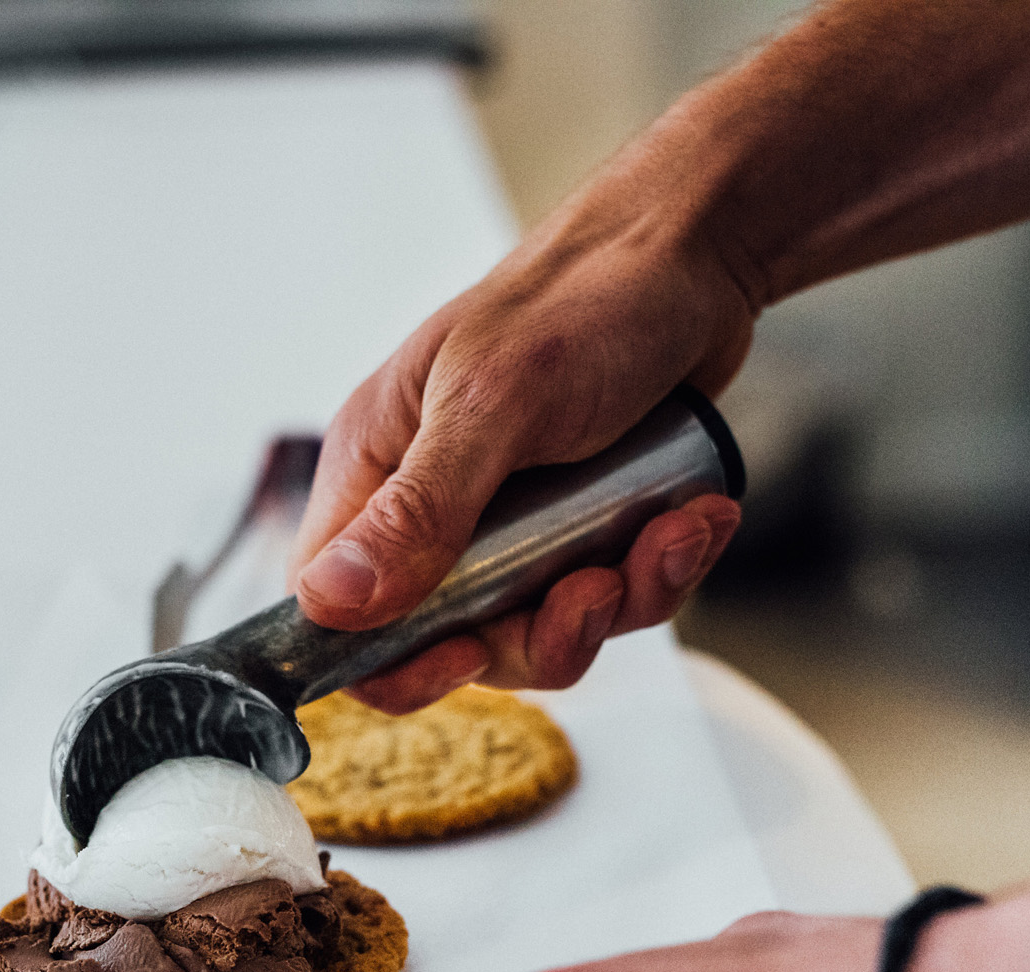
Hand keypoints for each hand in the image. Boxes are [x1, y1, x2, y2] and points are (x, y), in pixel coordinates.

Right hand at [289, 138, 753, 713]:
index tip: (462, 656)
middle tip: (592, 585)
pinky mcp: (579, 525)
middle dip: (538, 633)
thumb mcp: (494, 405)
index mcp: (377, 466)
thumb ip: (417, 510)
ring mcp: (510, 521)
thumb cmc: (583, 300)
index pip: (334, 607)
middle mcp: (433, 503)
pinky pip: (609, 598)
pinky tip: (693, 518)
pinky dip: (660, 572)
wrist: (699, 254)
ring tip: (668, 533)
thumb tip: (329, 602)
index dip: (387, 659)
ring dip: (617, 601)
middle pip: (451, 640)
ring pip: (541, 629)